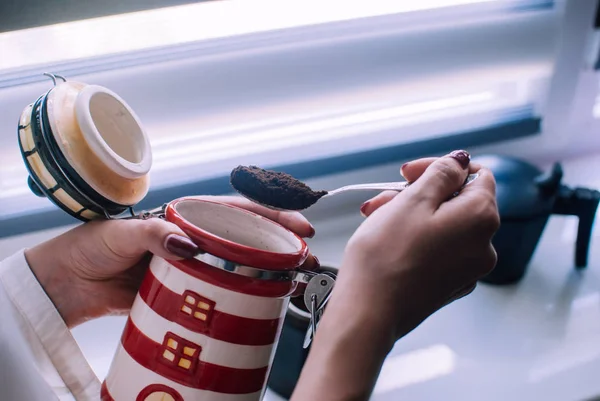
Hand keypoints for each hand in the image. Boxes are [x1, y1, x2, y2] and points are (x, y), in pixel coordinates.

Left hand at [25, 196, 317, 327]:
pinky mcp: (187, 293)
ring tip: (296, 280)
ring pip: (240, 268)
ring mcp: (194, 268)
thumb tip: (186, 244)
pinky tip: (264, 303)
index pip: (236, 210)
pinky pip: (221, 294)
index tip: (296, 226)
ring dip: (270, 273)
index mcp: (185, 218)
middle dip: (282, 246)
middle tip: (306, 257)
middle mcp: (195, 241)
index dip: (271, 216)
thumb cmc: (91, 246)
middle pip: (247, 239)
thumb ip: (154, 233)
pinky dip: (244, 299)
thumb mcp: (122, 232)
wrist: (69, 283)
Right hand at [292, 151, 498, 400]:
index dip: (440, 167)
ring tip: (376, 217)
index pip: (475, 174)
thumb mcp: (411, 200)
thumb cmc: (386, 256)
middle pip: (457, 200)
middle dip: (419, 192)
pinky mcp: (449, 285)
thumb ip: (442, 174)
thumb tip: (460, 161)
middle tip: (384, 197)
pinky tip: (388, 240)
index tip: (408, 173)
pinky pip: (439, 249)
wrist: (369, 312)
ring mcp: (468, 269)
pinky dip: (417, 238)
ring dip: (412, 213)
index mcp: (481, 218)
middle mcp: (484, 245)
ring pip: (444, 224)